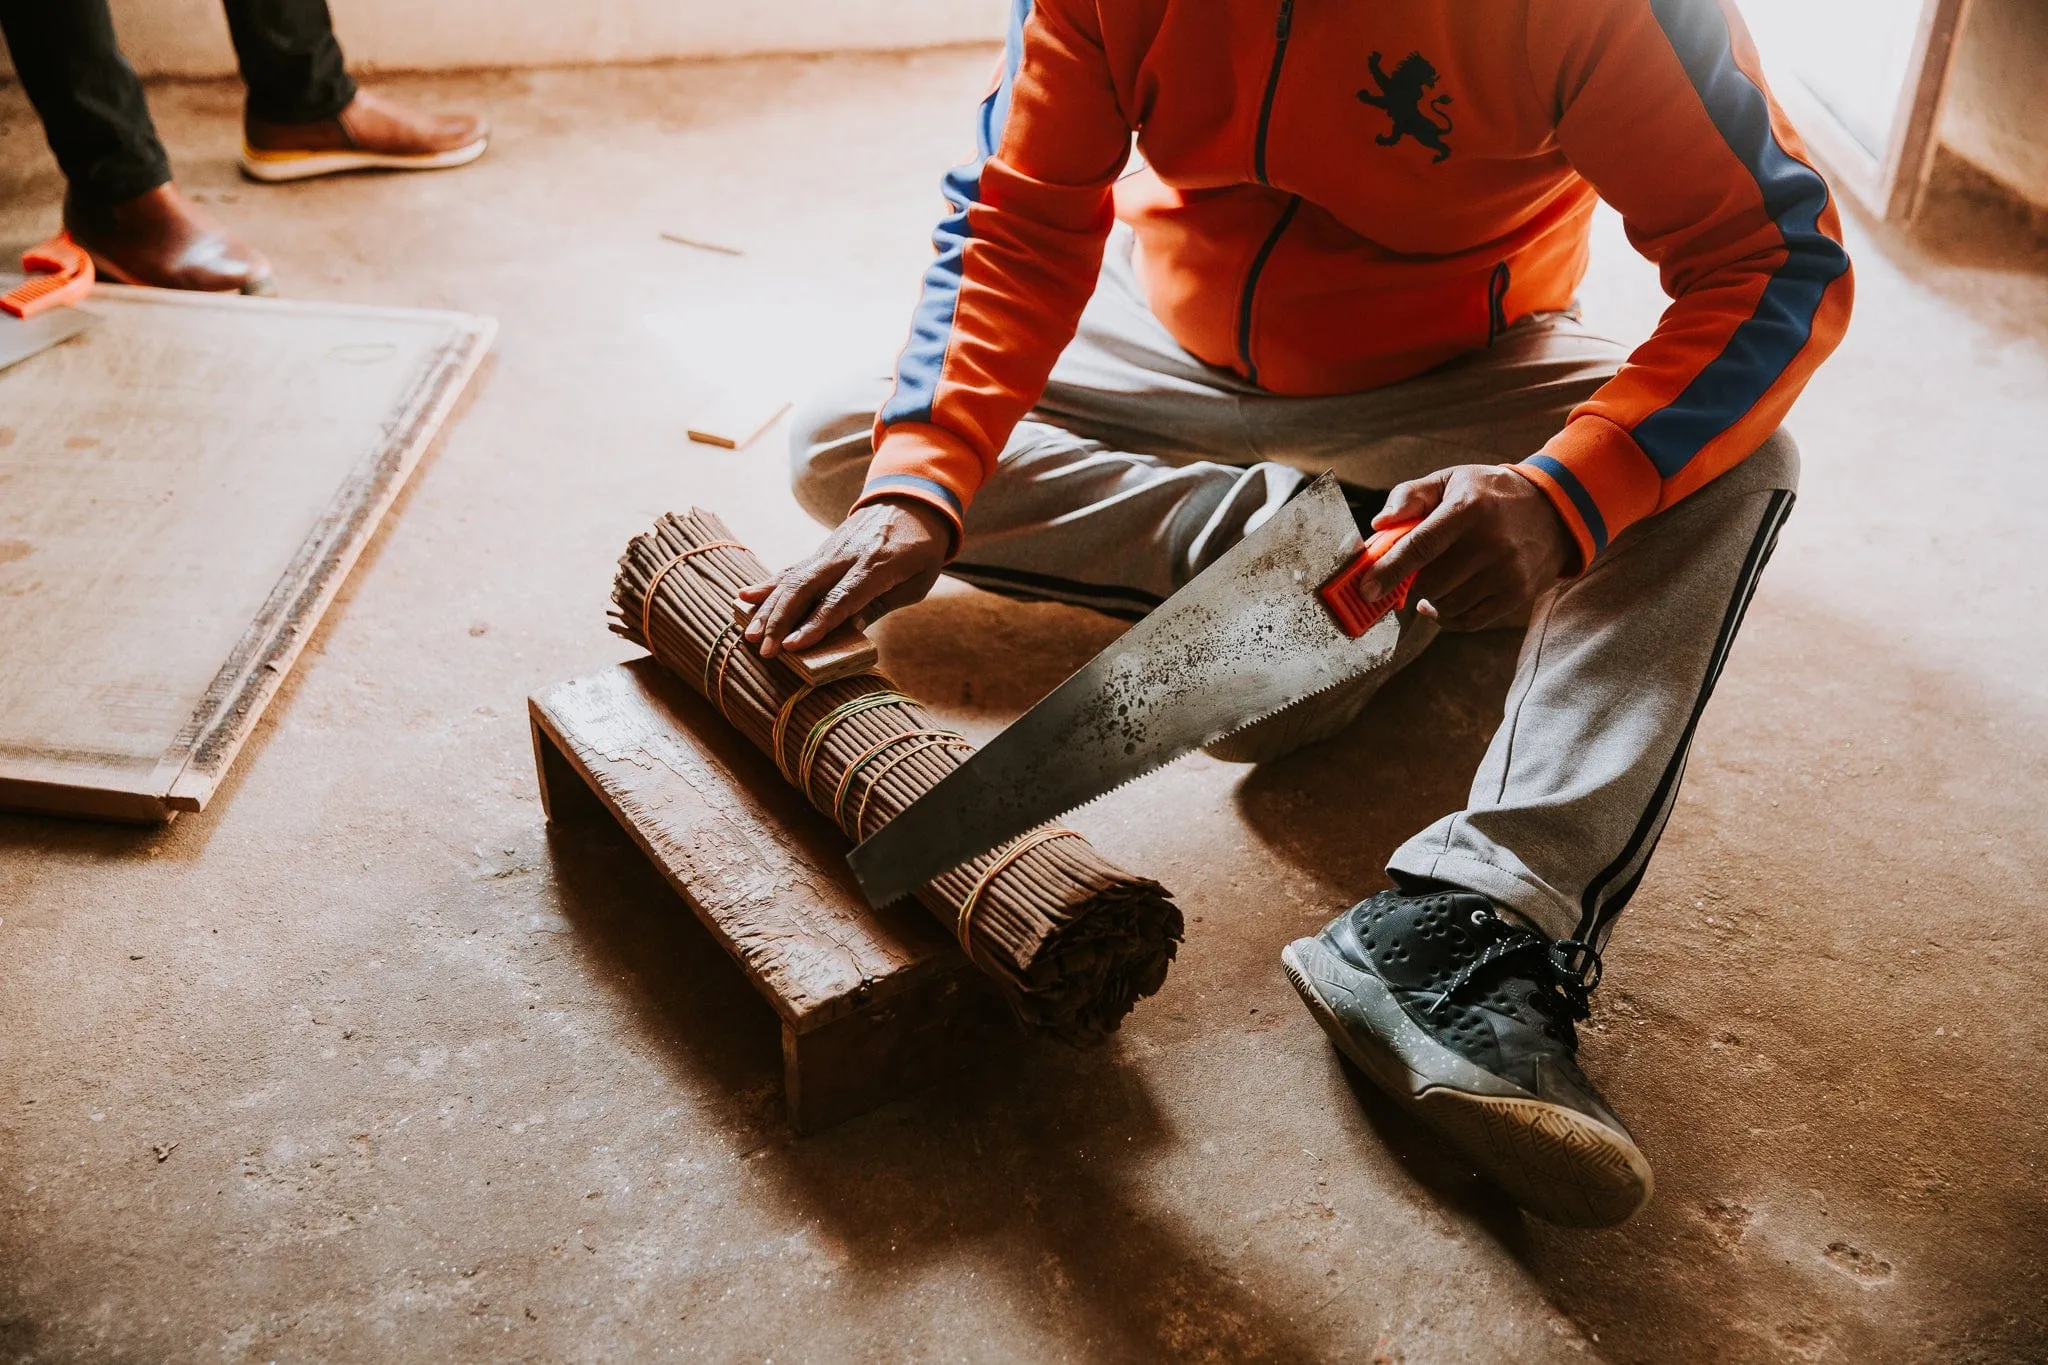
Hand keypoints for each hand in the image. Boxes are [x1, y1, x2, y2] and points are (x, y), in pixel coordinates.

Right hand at [737, 498, 951, 656]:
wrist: (912, 500)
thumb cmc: (921, 549)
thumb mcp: (916, 581)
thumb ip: (881, 604)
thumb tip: (850, 629)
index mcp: (877, 565)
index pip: (841, 599)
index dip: (816, 624)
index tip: (794, 646)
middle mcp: (846, 555)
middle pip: (807, 588)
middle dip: (781, 620)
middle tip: (765, 650)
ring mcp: (830, 550)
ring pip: (793, 578)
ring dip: (768, 608)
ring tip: (749, 634)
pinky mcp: (821, 550)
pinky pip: (792, 568)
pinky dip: (768, 584)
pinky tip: (744, 597)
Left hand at [1356, 465, 1575, 631]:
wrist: (1553, 509)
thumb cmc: (1489, 494)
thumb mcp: (1451, 480)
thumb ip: (1410, 496)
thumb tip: (1379, 525)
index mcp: (1469, 509)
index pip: (1420, 547)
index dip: (1389, 571)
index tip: (1366, 589)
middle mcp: (1491, 543)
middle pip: (1430, 582)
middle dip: (1412, 581)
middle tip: (1413, 570)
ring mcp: (1507, 572)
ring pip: (1446, 604)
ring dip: (1431, 597)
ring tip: (1435, 579)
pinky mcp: (1518, 594)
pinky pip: (1468, 620)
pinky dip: (1447, 616)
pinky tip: (1442, 601)